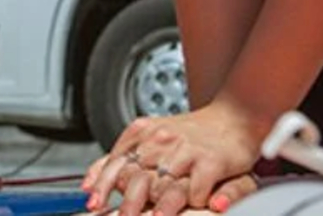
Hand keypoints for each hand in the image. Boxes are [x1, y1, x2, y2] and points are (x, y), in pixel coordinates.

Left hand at [83, 101, 266, 213]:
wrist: (233, 116)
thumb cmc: (189, 133)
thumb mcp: (149, 136)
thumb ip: (120, 159)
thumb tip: (89, 183)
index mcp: (142, 134)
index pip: (115, 162)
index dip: (102, 185)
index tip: (92, 204)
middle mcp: (161, 141)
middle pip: (138, 177)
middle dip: (128, 202)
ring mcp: (186, 151)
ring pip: (166, 185)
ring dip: (159, 206)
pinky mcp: (211, 161)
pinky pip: (198, 188)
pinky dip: (195, 202)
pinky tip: (195, 208)